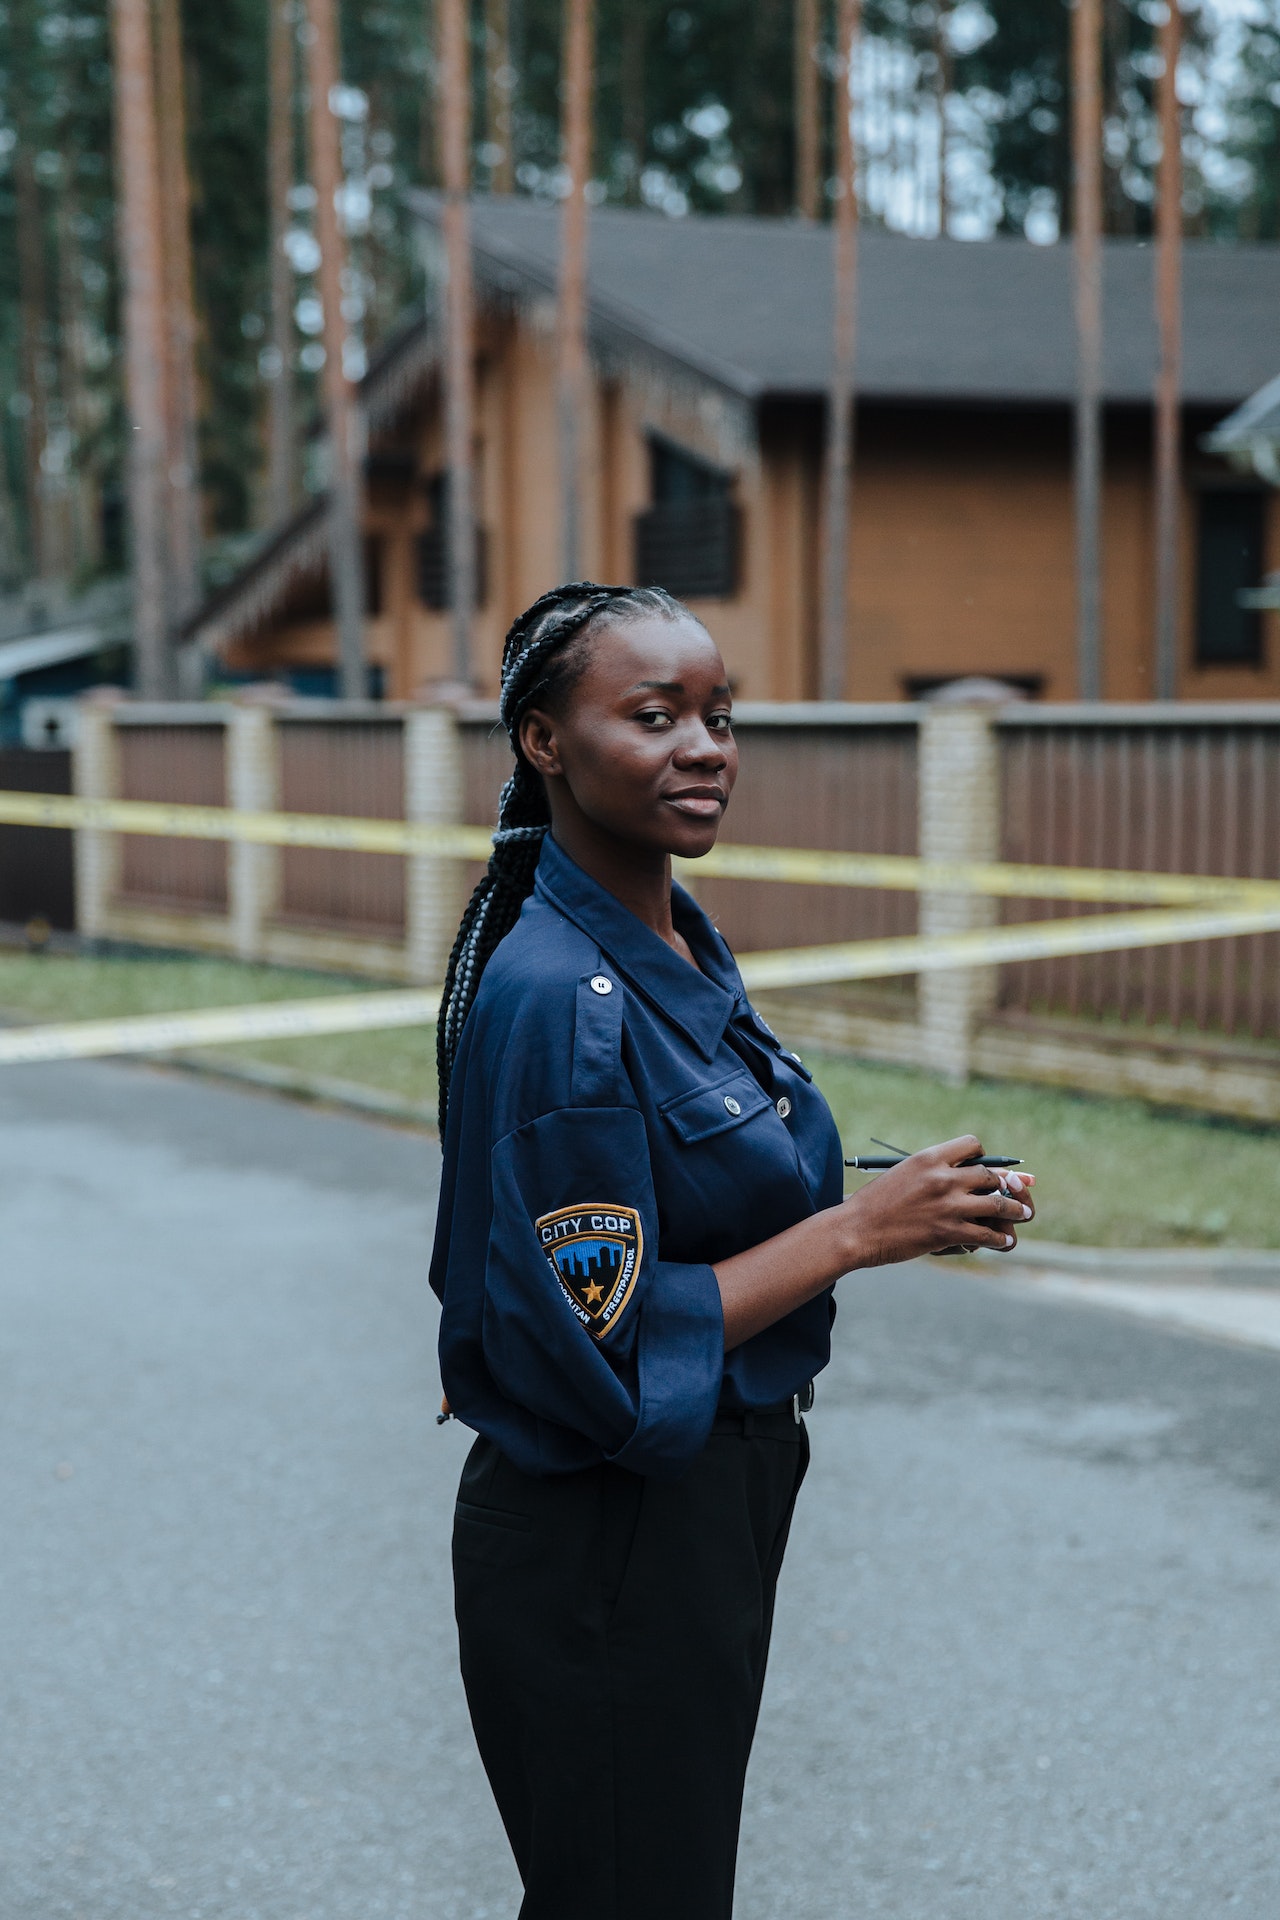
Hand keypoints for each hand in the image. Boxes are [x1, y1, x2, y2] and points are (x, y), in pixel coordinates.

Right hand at [840, 1135, 1035, 1266]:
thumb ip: (933, 1172)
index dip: (983, 1156)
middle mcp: (943, 1177)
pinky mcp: (949, 1232)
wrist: (856, 1230)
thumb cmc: (876, 1203)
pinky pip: (987, 1234)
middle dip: (1005, 1184)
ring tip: (1023, 1214)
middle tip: (1015, 1190)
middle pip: (990, 1175)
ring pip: (998, 1204)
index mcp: (930, 1157)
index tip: (985, 1167)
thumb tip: (965, 1176)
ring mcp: (949, 1205)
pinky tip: (1003, 1240)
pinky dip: (999, 1238)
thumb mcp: (904, 1173)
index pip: (973, 1145)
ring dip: (1015, 1210)